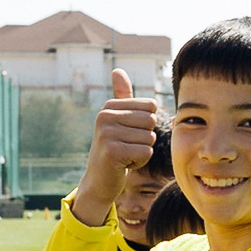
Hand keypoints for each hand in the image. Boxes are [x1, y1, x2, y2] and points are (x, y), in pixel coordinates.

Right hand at [73, 68, 164, 226]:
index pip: (150, 106)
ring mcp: (106, 133)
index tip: (128, 134)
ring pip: (149, 138)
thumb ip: (122, 96)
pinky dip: (139, 163)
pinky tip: (123, 164)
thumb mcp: (118, 120)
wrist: (99, 181)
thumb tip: (118, 70)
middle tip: (127, 147)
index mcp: (109, 106)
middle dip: (145, 138)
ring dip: (142, 151)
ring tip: (124, 155)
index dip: (146, 124)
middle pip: (151, 121)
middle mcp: (105, 116)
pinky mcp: (111, 151)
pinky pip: (145, 153)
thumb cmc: (115, 149)